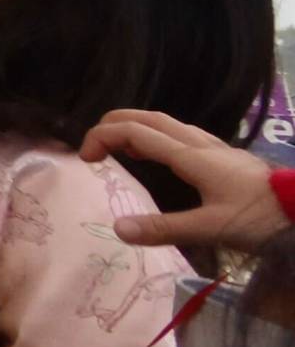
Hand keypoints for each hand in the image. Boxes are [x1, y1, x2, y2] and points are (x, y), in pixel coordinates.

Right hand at [88, 109, 290, 260]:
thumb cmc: (260, 218)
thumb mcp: (212, 228)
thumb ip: (164, 228)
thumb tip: (117, 229)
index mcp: (190, 156)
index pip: (134, 131)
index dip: (101, 137)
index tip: (85, 160)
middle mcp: (199, 144)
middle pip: (148, 117)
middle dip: (113, 124)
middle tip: (93, 147)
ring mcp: (215, 147)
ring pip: (166, 123)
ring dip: (136, 127)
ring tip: (120, 149)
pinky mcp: (227, 157)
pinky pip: (182, 134)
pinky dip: (157, 136)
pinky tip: (162, 156)